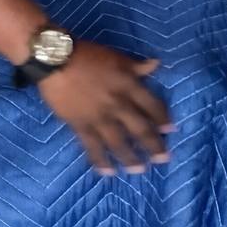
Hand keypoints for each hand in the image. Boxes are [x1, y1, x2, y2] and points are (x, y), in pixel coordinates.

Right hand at [36, 42, 172, 174]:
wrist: (55, 60)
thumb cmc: (87, 55)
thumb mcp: (115, 57)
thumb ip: (136, 66)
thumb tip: (156, 64)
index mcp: (128, 86)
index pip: (152, 106)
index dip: (162, 119)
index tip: (170, 131)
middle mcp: (117, 105)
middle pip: (140, 129)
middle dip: (153, 145)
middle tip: (163, 159)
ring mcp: (99, 118)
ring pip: (119, 142)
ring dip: (130, 158)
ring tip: (138, 170)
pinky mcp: (80, 126)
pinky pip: (93, 147)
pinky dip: (100, 160)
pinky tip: (107, 171)